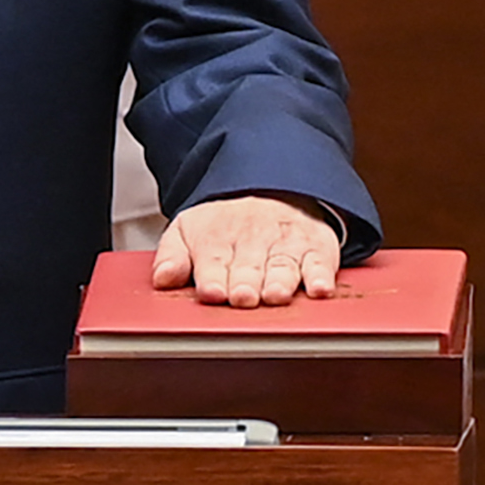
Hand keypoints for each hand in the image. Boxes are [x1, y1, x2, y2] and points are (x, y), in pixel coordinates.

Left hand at [153, 193, 339, 306]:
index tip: (212, 292)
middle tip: (243, 297)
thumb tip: (162, 279)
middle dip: (245, 283)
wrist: (272, 187)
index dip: (212, 277)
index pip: (212, 260)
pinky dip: (322, 276)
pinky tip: (320, 289)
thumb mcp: (189, 230)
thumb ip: (173, 256)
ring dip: (280, 281)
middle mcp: (253, 241)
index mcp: (217, 238)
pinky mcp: (317, 248)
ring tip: (275, 295)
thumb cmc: (226, 223)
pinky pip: (322, 262)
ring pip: (283, 266)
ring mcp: (286, 245)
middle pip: (249, 267)